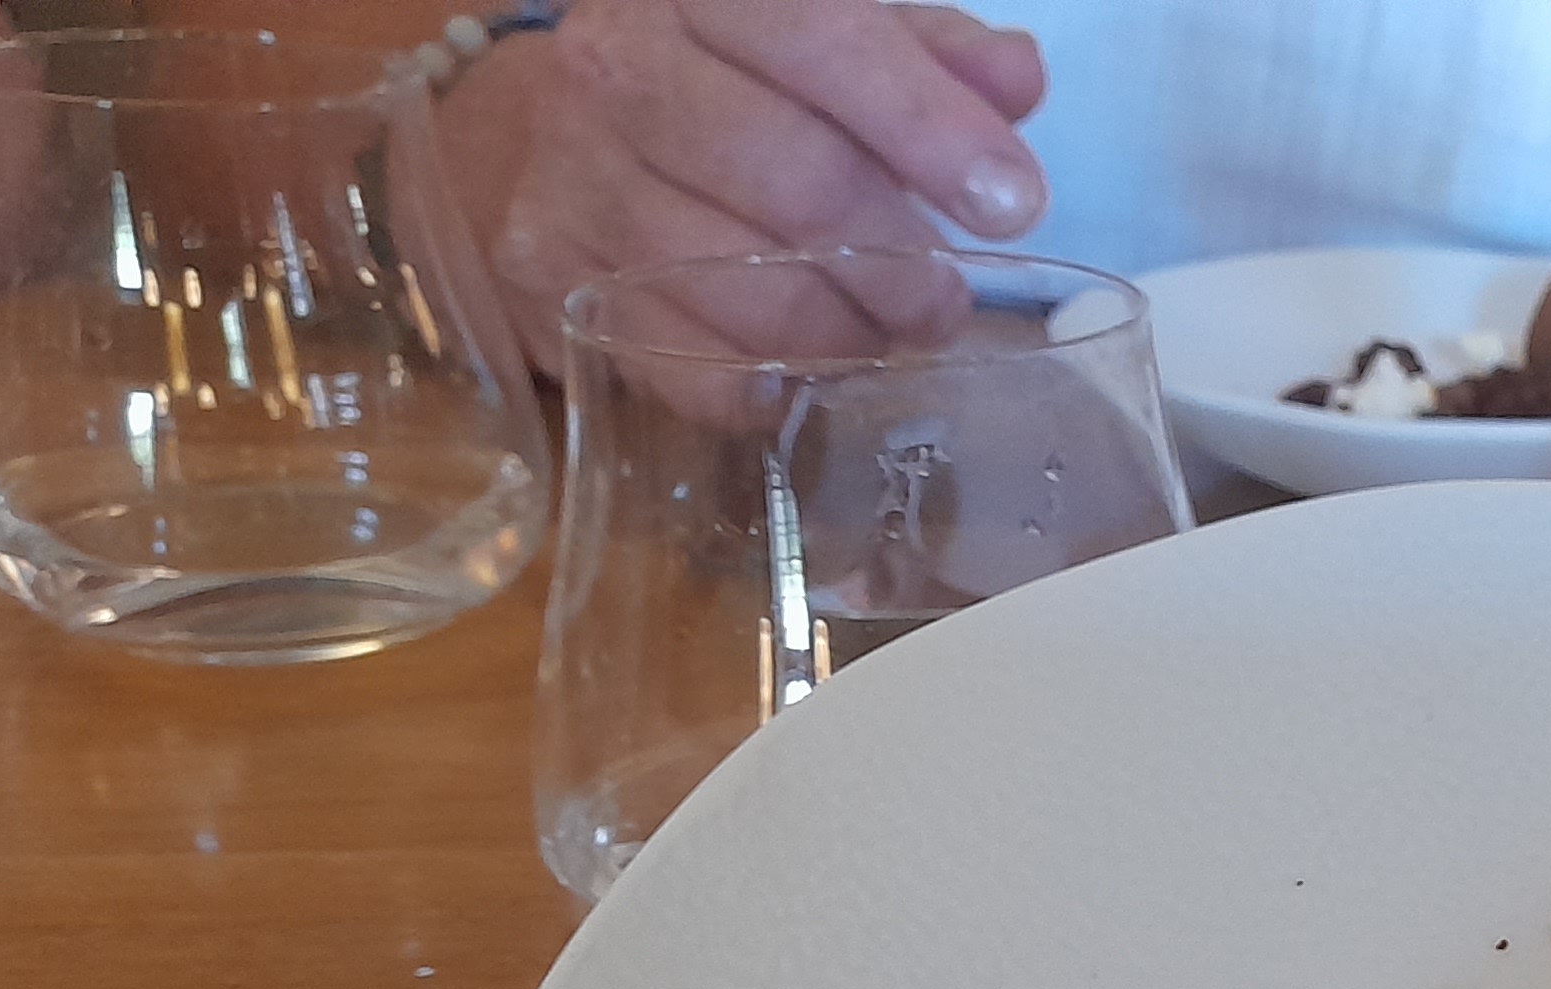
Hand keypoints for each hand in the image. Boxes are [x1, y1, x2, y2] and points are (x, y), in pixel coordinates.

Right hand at [439, 0, 1049, 375]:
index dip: (933, 129)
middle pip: (798, 180)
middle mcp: (625, 66)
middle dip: (900, 263)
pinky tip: (795, 373)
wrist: (537, 132)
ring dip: (845, 334)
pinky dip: (762, 385)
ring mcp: (576, 171)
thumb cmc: (725, 86)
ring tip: (881, 335)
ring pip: (747, 284)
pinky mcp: (552, 272)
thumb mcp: (826, 44)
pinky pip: (685, 362)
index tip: (1014, 206)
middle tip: (943, 304)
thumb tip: (1014, 78)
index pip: (830, 42)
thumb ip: (928, 57)